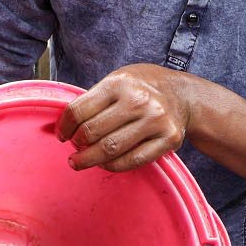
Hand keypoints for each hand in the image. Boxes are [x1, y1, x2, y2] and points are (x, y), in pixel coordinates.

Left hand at [56, 64, 195, 171]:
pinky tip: (104, 164)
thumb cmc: (144, 87)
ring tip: (80, 161)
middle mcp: (138, 100)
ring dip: (89, 160)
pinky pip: (132, 161)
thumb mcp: (118, 79)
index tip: (62, 134)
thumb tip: (65, 124)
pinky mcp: (167, 139)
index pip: (79, 110)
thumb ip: (94, 99)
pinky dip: (112, 166)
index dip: (65, 126)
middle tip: (73, 149)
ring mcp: (155, 121)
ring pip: (110, 150)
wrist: (183, 95)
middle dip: (76, 144)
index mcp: (119, 83)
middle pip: (92, 132)